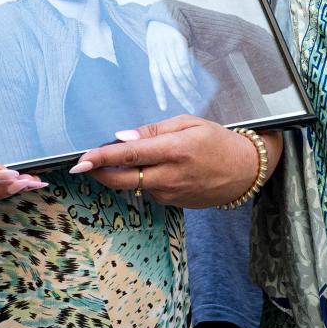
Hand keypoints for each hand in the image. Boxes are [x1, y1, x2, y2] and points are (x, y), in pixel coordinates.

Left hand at [67, 115, 263, 207]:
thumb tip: (122, 138)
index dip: (101, 158)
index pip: (129, 155)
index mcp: (174, 150)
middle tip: (82, 165)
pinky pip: (149, 191)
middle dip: (98, 173)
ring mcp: (172, 194)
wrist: (245, 171)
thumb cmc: (217, 140)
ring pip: (134, 186)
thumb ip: (153, 130)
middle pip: (122, 180)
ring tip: (128, 158)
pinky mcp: (174, 204)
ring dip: (122, 174)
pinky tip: (155, 169)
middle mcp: (171, 176)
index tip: (81, 160)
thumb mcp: (188, 123)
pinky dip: (143, 180)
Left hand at [144, 20, 198, 111]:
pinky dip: (190, 76)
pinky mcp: (178, 44)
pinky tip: (194, 83)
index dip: (159, 94)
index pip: (155, 80)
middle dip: (180, 96)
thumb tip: (177, 83)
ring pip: (178, 75)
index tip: (164, 108)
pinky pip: (184, 64)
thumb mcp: (157, 51)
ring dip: (188, 88)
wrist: (164, 16)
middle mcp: (160, 56)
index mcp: (153, 59)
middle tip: (190, 107)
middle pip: (170, 81)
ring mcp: (169, 50)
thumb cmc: (161, 37)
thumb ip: (165, 66)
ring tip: (195, 97)